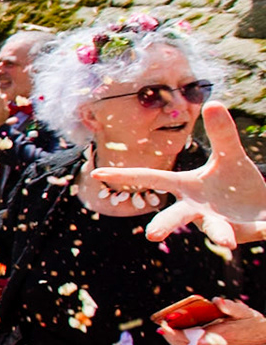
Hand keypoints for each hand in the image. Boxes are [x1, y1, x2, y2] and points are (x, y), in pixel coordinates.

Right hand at [92, 103, 265, 243]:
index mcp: (187, 187)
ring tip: (228, 242)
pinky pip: (255, 230)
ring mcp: (217, 223)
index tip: (95, 174)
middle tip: (152, 235)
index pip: (153, 179)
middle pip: (177, 216)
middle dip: (165, 225)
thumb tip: (213, 101)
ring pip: (216, 230)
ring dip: (221, 235)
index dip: (126, 176)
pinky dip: (264, 228)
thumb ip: (222, 133)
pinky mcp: (242, 233)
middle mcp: (196, 209)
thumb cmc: (236, 183)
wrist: (258, 208)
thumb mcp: (229, 156)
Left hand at [159, 297, 265, 344]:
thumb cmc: (249, 322)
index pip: (194, 341)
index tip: (166, 328)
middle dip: (170, 335)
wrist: (256, 332)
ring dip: (171, 335)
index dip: (178, 336)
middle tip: (161, 323)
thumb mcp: (243, 312)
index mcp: (218, 338)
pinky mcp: (203, 343)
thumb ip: (230, 307)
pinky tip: (170, 326)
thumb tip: (216, 301)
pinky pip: (185, 343)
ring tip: (162, 323)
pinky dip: (175, 335)